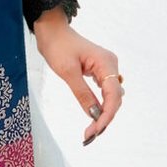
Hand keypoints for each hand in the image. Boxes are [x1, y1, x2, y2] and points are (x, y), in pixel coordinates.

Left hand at [32, 12, 122, 145]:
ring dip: (102, 115)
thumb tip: (94, 114)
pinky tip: (92, 117)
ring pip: (111, 97)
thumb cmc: (58, 46)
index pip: (113, 95)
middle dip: (104, 118)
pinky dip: (99, 106)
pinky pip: (104, 92)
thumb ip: (82, 93)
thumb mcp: (67, 72)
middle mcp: (111, 66)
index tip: (95, 131)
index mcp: (107, 63)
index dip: (106, 116)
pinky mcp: (99, 71)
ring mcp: (106, 68)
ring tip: (90, 131)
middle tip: (89, 135)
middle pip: (114, 99)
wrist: (51, 30)